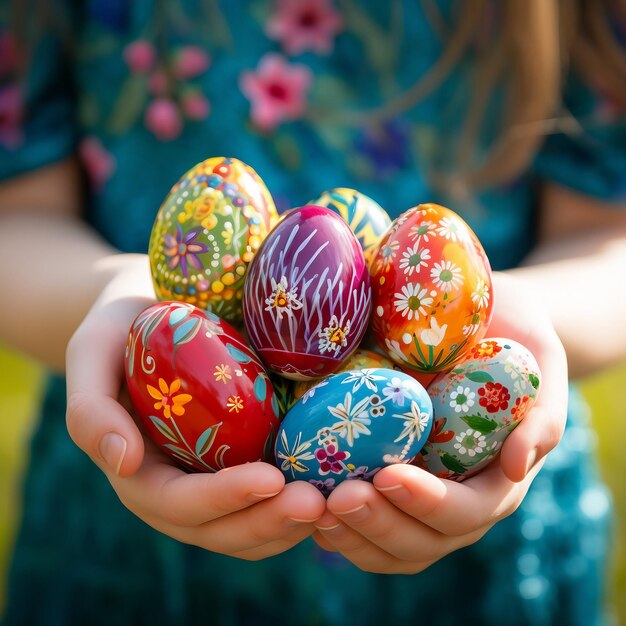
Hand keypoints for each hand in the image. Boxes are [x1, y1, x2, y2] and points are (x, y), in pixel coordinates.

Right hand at [65, 258, 325, 559]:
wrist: (153, 315)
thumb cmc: (121, 329)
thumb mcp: (92, 352)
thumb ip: (91, 407)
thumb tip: (124, 461)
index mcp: (140, 473)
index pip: (181, 503)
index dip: (225, 499)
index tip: (272, 479)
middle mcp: (178, 488)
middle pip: (222, 530)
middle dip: (268, 522)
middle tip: (317, 502)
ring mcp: (211, 481)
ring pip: (250, 529)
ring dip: (291, 525)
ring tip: (335, 503)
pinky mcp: (239, 464)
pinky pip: (269, 501)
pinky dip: (298, 506)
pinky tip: (333, 487)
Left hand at [312, 271, 567, 572]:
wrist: (484, 327)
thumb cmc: (513, 339)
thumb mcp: (539, 361)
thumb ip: (540, 415)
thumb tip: (517, 466)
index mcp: (495, 480)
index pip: (467, 511)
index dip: (428, 504)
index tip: (387, 474)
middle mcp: (456, 501)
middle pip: (422, 542)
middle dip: (379, 525)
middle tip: (338, 498)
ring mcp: (419, 500)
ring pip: (388, 547)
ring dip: (350, 536)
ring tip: (311, 507)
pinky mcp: (387, 488)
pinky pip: (362, 527)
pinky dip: (334, 525)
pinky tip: (304, 501)